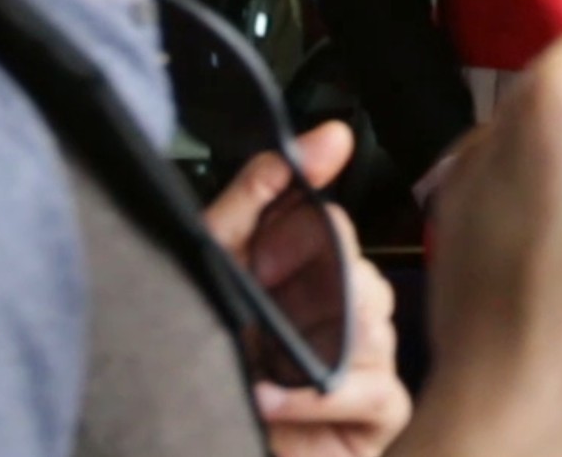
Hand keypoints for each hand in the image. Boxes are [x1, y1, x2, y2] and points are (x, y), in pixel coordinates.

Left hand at [204, 122, 412, 456]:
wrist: (181, 436)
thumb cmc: (205, 363)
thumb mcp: (219, 262)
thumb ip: (261, 192)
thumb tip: (331, 134)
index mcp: (314, 274)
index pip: (338, 230)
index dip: (304, 240)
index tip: (263, 259)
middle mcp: (346, 316)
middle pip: (366, 278)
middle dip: (309, 298)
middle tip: (260, 317)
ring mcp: (368, 365)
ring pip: (377, 329)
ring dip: (313, 347)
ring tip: (262, 361)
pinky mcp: (380, 414)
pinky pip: (376, 389)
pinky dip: (319, 397)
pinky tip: (271, 397)